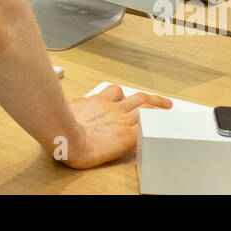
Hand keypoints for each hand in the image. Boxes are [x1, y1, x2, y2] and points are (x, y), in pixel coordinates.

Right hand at [58, 86, 172, 168]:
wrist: (67, 138)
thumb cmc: (63, 126)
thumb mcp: (67, 108)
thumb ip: (74, 104)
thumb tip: (72, 102)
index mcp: (98, 102)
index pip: (115, 92)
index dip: (124, 94)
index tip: (128, 97)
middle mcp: (113, 109)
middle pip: (138, 98)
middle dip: (152, 98)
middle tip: (162, 101)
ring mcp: (122, 121)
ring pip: (146, 110)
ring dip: (159, 108)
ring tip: (167, 109)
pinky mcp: (127, 136)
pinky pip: (147, 129)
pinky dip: (156, 128)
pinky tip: (162, 131)